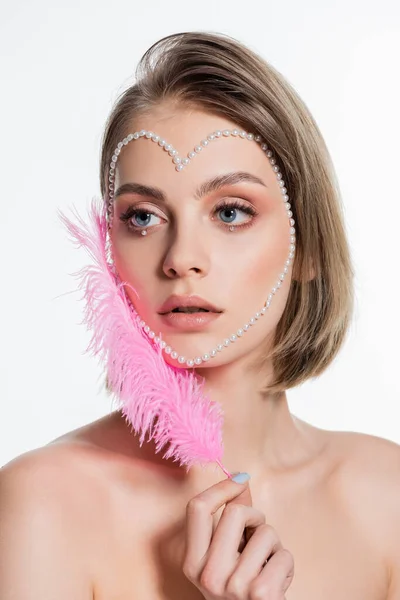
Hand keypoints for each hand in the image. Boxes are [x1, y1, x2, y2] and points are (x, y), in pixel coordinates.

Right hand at [182, 473, 294, 598]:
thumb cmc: (243, 591)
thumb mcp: (228, 556)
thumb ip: (232, 518)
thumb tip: (241, 477)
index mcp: (193, 563)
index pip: (198, 508)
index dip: (222, 487)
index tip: (240, 480)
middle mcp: (208, 575)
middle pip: (235, 513)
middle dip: (255, 516)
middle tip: (258, 533)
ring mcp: (233, 587)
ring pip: (266, 533)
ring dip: (275, 546)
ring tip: (268, 566)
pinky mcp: (261, 595)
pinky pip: (284, 555)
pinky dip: (286, 564)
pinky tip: (278, 582)